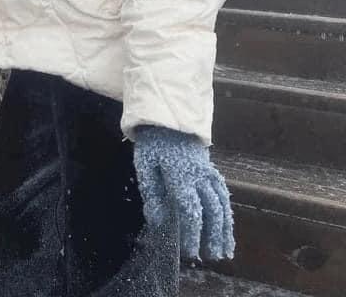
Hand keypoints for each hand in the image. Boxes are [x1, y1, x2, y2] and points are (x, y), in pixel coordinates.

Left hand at [133, 125, 234, 261]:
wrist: (168, 116)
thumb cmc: (153, 142)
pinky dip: (227, 210)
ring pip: (222, 203)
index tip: (191, 252)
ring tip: (225, 249)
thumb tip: (158, 221)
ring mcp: (208, 172)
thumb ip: (152, 194)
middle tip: (212, 256)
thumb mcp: (145, 165)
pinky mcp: (210, 168)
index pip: (190, 211)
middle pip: (211, 210)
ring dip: (225, 227)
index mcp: (181, 177)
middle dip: (212, 236)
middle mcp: (199, 177)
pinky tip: (227, 223)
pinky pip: (223, 191)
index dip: (192, 233)